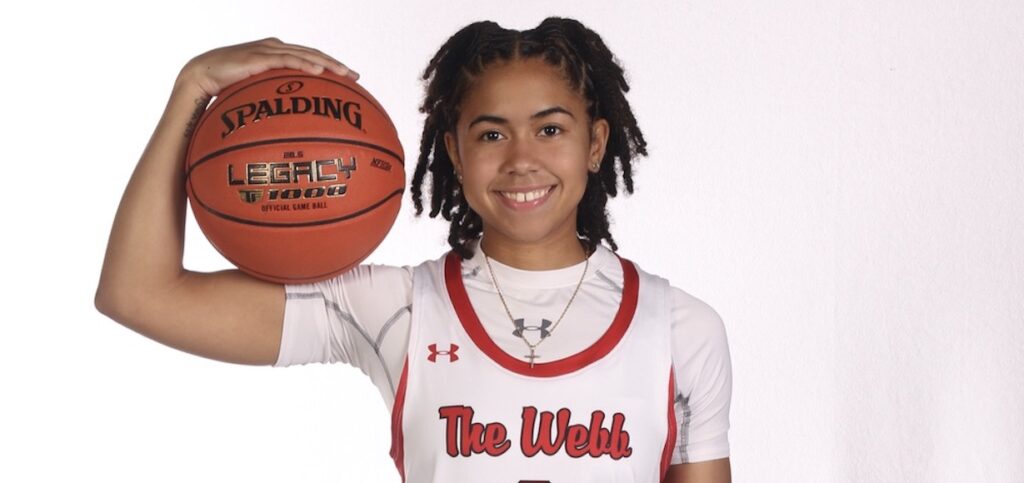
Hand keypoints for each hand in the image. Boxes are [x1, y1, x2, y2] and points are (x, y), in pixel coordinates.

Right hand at [177, 37, 358, 97]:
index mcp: (275, 54)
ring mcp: (267, 50)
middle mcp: (274, 48)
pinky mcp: (259, 55)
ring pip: (304, 54)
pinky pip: (287, 59)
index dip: (329, 66)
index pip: (307, 57)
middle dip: (335, 64)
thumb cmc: (224, 90)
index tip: (349, 78)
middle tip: (355, 76)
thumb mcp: (253, 96)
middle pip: (312, 53)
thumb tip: (286, 129)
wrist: (200, 77)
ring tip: (345, 73)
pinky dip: (305, 64)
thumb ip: (269, 103)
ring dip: (327, 63)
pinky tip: (319, 71)